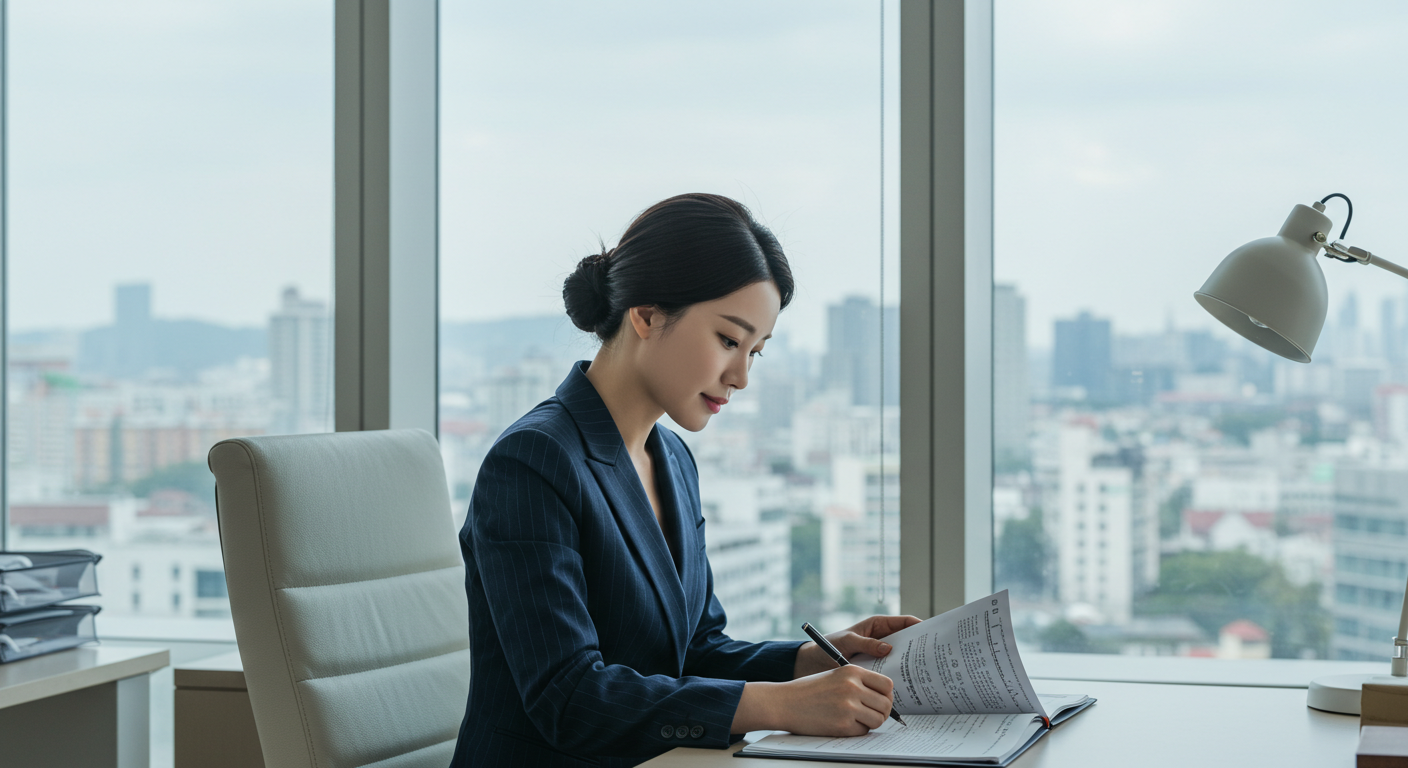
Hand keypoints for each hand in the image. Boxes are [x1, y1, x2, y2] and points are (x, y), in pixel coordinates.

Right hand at [732, 666, 896, 735]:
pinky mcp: (842, 725)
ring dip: (871, 722)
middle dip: (881, 711)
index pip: (887, 684)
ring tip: (857, 719)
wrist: (784, 702)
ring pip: (878, 719)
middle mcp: (852, 687)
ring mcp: (848, 706)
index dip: (886, 695)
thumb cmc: (809, 690)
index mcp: (852, 671)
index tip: (879, 700)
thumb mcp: (835, 675)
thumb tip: (884, 697)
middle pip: (885, 704)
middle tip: (870, 713)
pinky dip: (857, 730)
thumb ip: (859, 682)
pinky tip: (843, 724)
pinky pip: (863, 731)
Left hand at [793, 614, 921, 678]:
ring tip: (924, 671)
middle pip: (907, 641)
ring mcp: (880, 654)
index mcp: (878, 625)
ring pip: (901, 657)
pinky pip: (891, 671)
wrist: (815, 663)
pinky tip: (907, 684)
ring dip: (910, 663)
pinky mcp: (876, 669)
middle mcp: (882, 639)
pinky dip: (899, 675)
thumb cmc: (828, 645)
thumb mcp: (848, 641)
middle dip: (919, 646)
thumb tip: (888, 648)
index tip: (932, 633)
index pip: (904, 622)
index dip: (919, 625)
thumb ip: (866, 644)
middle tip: (932, 655)